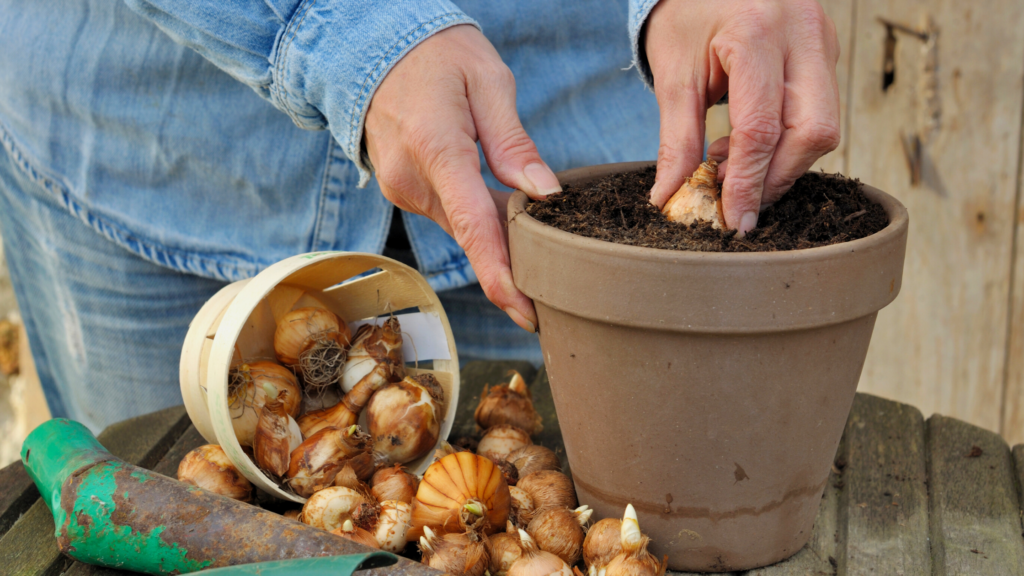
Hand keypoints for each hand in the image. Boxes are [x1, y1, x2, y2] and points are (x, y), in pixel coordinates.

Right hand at [365, 25, 561, 332]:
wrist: (373, 45)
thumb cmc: (437, 54)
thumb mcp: (488, 80)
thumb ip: (514, 142)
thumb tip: (545, 194)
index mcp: (436, 149)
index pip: (473, 227)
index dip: (501, 276)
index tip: (526, 313)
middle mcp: (411, 179)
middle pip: (472, 235)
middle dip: (513, 262)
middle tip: (558, 286)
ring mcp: (402, 188)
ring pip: (462, 228)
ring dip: (498, 236)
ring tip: (541, 243)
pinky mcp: (403, 189)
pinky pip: (449, 214)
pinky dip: (478, 219)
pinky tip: (506, 214)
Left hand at [644, 0, 840, 233]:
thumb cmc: (686, 15)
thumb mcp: (673, 75)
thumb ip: (677, 140)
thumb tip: (670, 197)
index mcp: (756, 33)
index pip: (762, 128)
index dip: (749, 184)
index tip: (735, 221)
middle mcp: (803, 34)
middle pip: (812, 132)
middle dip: (775, 177)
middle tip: (735, 199)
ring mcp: (823, 40)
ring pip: (823, 127)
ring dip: (781, 163)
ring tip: (731, 166)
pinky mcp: (827, 51)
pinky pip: (820, 112)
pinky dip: (786, 142)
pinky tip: (748, 146)